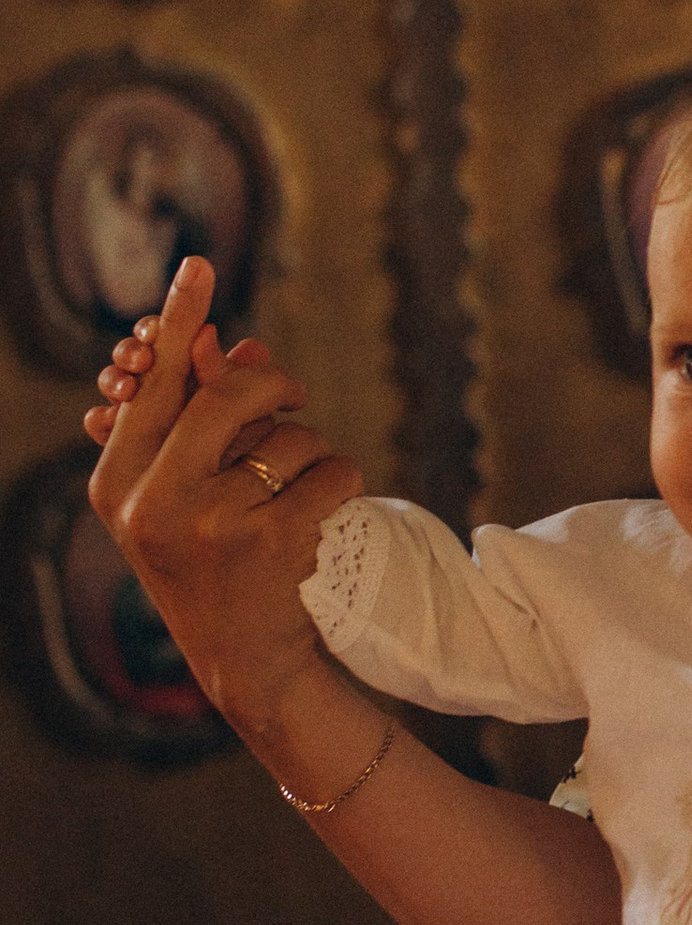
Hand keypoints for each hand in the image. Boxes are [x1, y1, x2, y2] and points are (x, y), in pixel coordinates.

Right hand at [86, 256, 365, 736]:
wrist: (241, 658)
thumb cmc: (209, 560)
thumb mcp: (182, 495)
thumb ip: (198, 423)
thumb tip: (235, 344)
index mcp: (117, 484)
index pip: (155, 386)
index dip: (179, 323)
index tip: (199, 266)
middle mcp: (153, 503)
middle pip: (227, 397)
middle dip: (271, 386)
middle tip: (290, 395)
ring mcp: (211, 525)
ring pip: (289, 437)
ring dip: (309, 454)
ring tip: (291, 497)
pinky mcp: (271, 544)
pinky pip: (332, 472)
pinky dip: (341, 483)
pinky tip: (319, 519)